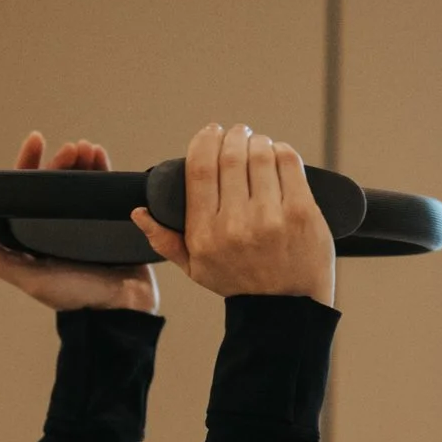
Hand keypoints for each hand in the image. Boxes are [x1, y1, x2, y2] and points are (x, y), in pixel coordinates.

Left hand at [0, 136, 161, 313]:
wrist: (123, 308)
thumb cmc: (75, 296)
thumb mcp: (31, 279)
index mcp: (34, 237)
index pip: (25, 194)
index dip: (27, 166)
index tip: (35, 141)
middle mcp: (55, 227)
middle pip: (55, 183)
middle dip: (61, 162)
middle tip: (71, 148)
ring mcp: (82, 223)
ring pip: (79, 182)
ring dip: (82, 162)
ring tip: (88, 149)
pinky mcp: (107, 221)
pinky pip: (102, 189)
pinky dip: (102, 170)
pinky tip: (100, 155)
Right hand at [134, 123, 335, 304]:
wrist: (286, 309)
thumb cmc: (241, 284)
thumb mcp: (196, 269)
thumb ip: (165, 240)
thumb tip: (139, 213)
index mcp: (204, 234)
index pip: (198, 170)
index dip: (204, 141)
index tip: (210, 132)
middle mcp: (235, 225)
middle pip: (230, 157)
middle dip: (233, 136)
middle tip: (237, 133)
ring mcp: (271, 218)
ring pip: (260, 155)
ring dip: (257, 141)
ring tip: (257, 144)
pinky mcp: (301, 213)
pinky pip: (289, 164)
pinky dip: (282, 151)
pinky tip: (277, 155)